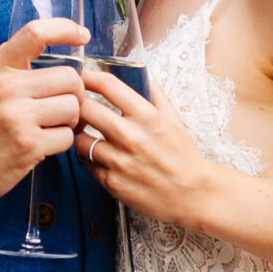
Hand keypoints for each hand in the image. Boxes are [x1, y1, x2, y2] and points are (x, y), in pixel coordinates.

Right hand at [0, 19, 87, 213]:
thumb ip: (5, 67)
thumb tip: (39, 51)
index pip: (35, 33)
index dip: (65, 28)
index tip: (81, 35)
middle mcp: (7, 89)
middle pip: (70, 78)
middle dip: (73, 94)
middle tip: (62, 106)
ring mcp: (18, 118)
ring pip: (73, 108)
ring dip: (69, 120)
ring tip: (51, 127)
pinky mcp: (28, 146)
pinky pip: (67, 137)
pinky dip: (61, 143)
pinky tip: (44, 145)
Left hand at [74, 64, 215, 224]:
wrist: (192, 194)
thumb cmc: (183, 157)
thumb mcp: (174, 120)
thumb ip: (156, 96)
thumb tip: (145, 78)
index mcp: (146, 115)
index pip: (107, 85)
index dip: (89, 78)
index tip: (83, 78)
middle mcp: (130, 136)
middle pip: (85, 109)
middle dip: (80, 108)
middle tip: (81, 111)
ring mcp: (119, 160)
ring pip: (81, 140)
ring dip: (84, 138)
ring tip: (93, 139)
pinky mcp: (111, 182)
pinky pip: (88, 164)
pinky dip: (92, 161)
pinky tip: (104, 160)